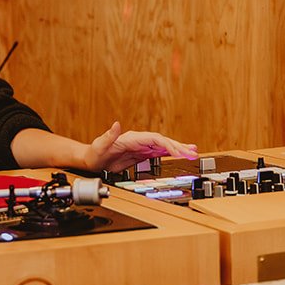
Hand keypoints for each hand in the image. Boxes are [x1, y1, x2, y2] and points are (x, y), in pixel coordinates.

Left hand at [82, 121, 197, 173]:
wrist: (91, 160)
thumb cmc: (94, 153)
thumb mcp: (100, 145)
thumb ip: (109, 135)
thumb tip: (116, 124)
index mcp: (132, 138)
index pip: (155, 139)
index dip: (168, 144)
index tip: (178, 151)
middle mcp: (139, 141)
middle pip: (163, 141)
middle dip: (178, 147)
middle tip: (193, 152)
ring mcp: (141, 147)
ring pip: (163, 146)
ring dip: (178, 149)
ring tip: (193, 152)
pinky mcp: (141, 154)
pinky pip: (159, 152)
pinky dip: (170, 153)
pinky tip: (180, 154)